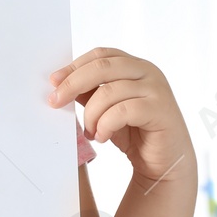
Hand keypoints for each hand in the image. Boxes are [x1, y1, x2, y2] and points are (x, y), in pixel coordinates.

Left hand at [50, 47, 194, 183]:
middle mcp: (148, 72)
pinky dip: (105, 125)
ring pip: (109, 92)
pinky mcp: (161, 110)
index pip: (100, 55)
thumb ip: (89, 92)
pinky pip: (123, 111)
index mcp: (134, 66)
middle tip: (55, 102)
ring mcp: (157, 90)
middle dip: (73, 84)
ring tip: (90, 131)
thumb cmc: (133, 131)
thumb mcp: (105, 107)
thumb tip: (59, 83)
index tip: (53, 82)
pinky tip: (102, 137)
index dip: (74, 66)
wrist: (163, 161)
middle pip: (102, 67)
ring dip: (91, 115)